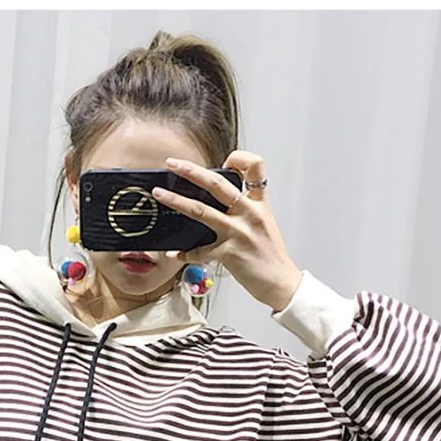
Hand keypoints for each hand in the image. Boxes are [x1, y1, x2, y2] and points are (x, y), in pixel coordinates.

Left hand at [152, 151, 302, 311]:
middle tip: (173, 164)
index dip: (238, 158)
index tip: (223, 162)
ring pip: (201, 210)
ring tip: (160, 195)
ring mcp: (238, 232)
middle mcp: (249, 213)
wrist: (281, 283)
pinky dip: (184, 253)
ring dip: (176, 201)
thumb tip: (218, 201)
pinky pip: (199, 251)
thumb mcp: (264, 223)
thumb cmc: (271, 256)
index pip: (254, 166)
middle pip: (218, 183)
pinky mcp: (229, 253)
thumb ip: (245, 209)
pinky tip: (174, 253)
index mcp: (259, 203)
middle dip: (191, 171)